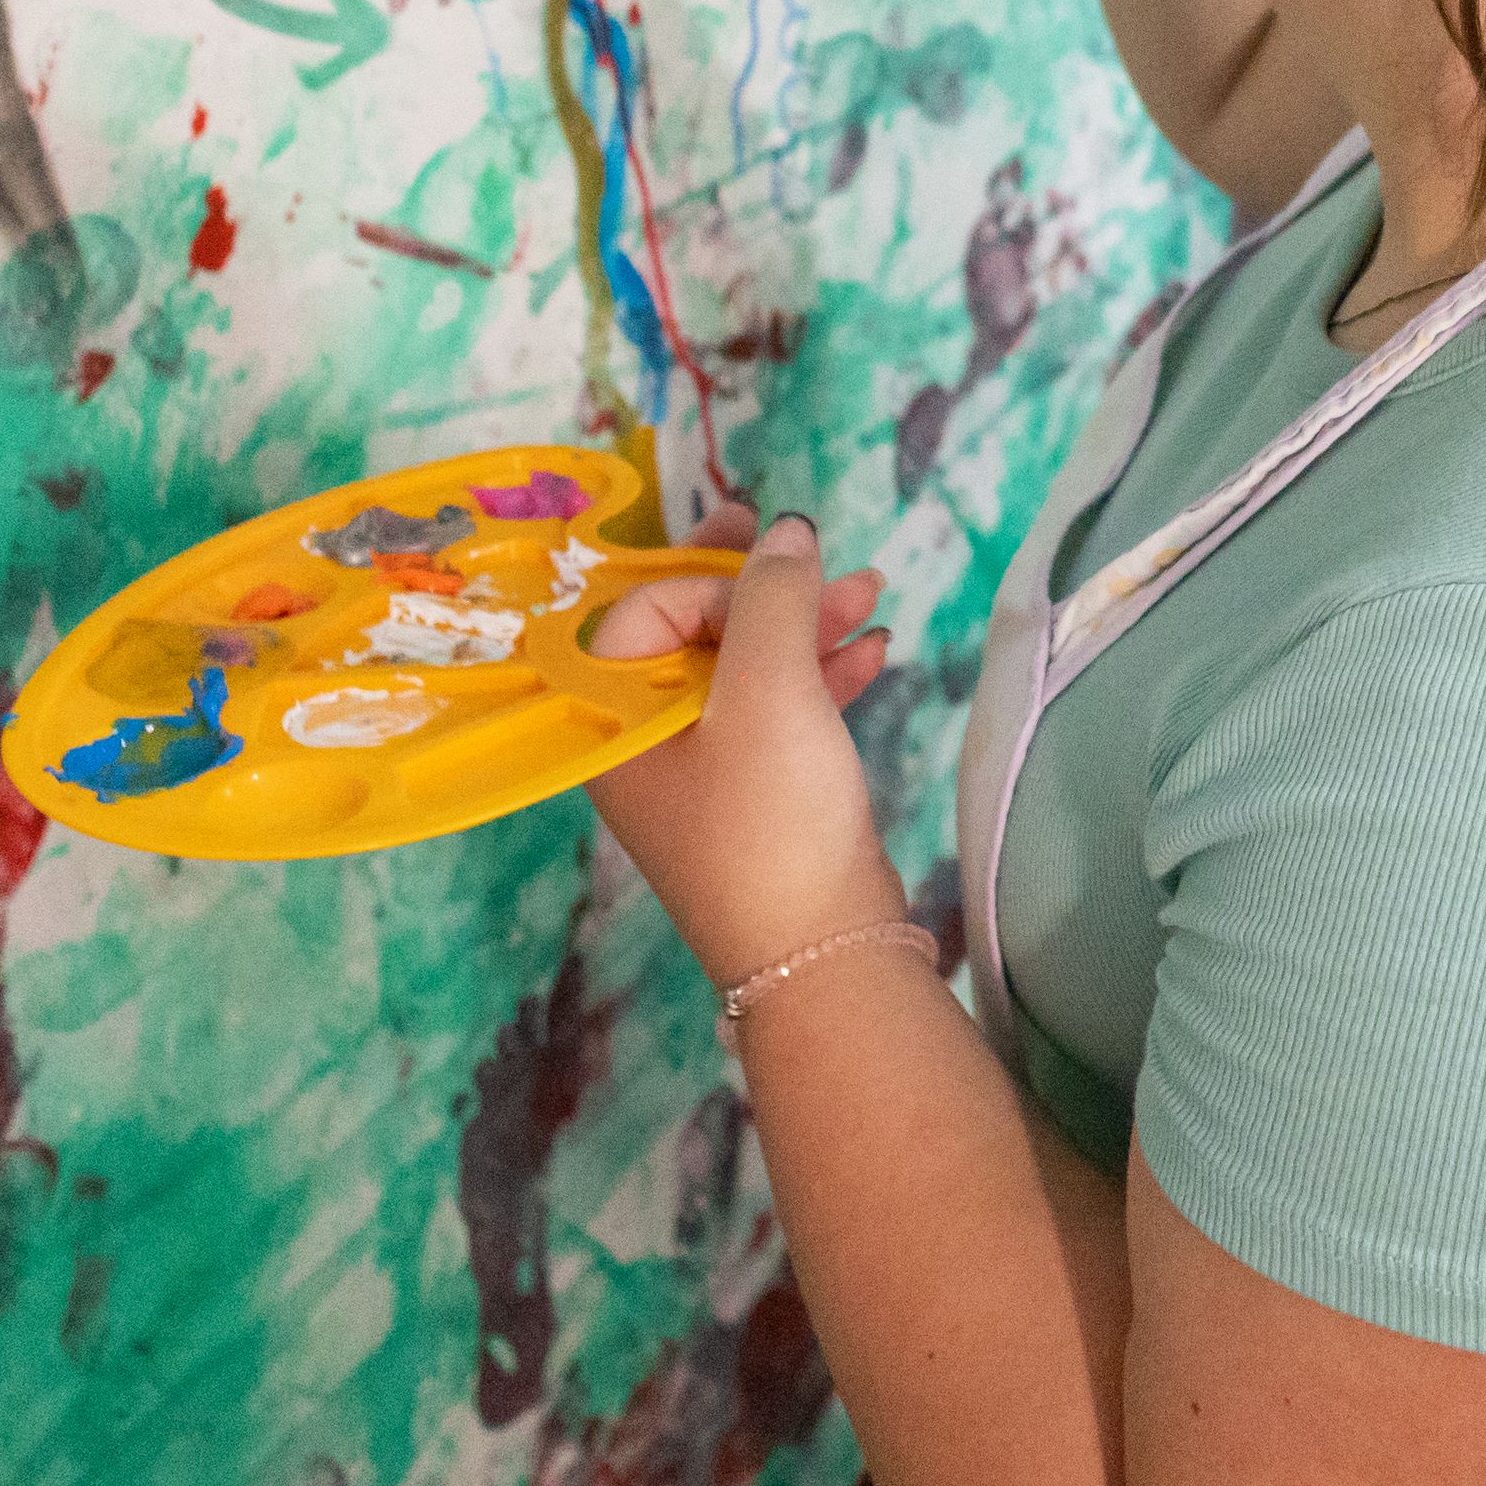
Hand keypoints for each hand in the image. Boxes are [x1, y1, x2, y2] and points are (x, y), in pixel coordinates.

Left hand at [581, 508, 910, 984]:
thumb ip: (772, 595)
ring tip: (871, 593)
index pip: (643, 610)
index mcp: (612, 719)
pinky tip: (874, 651)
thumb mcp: (770, 689)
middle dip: (764, 587)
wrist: (821, 954)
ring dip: (805, 625)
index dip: (713, 579)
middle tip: (815, 546)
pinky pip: (776, 714)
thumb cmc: (773, 816)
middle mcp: (642, 744)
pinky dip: (819, 676)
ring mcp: (699, 775)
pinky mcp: (752, 799)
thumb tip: (783, 531)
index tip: (778, 573)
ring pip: (744, 670)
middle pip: (694, 633)